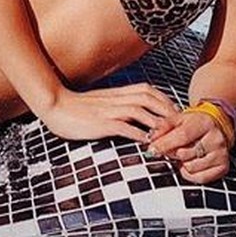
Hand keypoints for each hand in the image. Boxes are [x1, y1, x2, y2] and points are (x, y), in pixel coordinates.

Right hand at [39, 83, 178, 141]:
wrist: (56, 105)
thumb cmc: (78, 107)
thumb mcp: (103, 102)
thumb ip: (119, 104)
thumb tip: (135, 115)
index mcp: (119, 92)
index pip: (150, 91)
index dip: (166, 102)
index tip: (176, 115)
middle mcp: (118, 98)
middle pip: (151, 99)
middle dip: (168, 112)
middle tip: (180, 128)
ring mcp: (111, 110)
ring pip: (142, 112)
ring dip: (158, 124)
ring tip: (169, 137)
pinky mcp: (103, 123)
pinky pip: (126, 128)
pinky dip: (140, 136)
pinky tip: (148, 145)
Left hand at [146, 110, 231, 183]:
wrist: (217, 127)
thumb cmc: (195, 124)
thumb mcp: (179, 119)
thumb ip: (163, 127)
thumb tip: (151, 139)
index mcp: (204, 123)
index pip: (182, 136)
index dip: (164, 144)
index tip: (151, 150)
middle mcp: (216, 139)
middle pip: (183, 154)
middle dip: (172, 153)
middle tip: (174, 148)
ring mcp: (221, 154)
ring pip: (190, 167)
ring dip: (182, 163)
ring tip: (186, 154)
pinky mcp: (223, 167)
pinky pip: (199, 178)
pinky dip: (190, 173)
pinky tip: (192, 162)